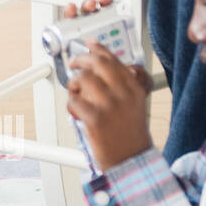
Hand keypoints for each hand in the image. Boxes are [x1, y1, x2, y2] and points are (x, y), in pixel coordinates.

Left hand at [62, 0, 151, 170]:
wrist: (131, 161)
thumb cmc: (130, 134)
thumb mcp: (134, 104)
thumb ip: (122, 86)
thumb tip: (103, 68)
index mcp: (134, 88)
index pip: (113, 60)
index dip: (98, 49)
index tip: (90, 44)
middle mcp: (124, 94)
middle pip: (97, 63)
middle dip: (80, 60)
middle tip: (74, 64)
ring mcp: (110, 106)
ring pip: (83, 78)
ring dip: (74, 85)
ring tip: (77, 95)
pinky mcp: (96, 119)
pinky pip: (74, 100)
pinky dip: (71, 104)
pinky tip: (77, 112)